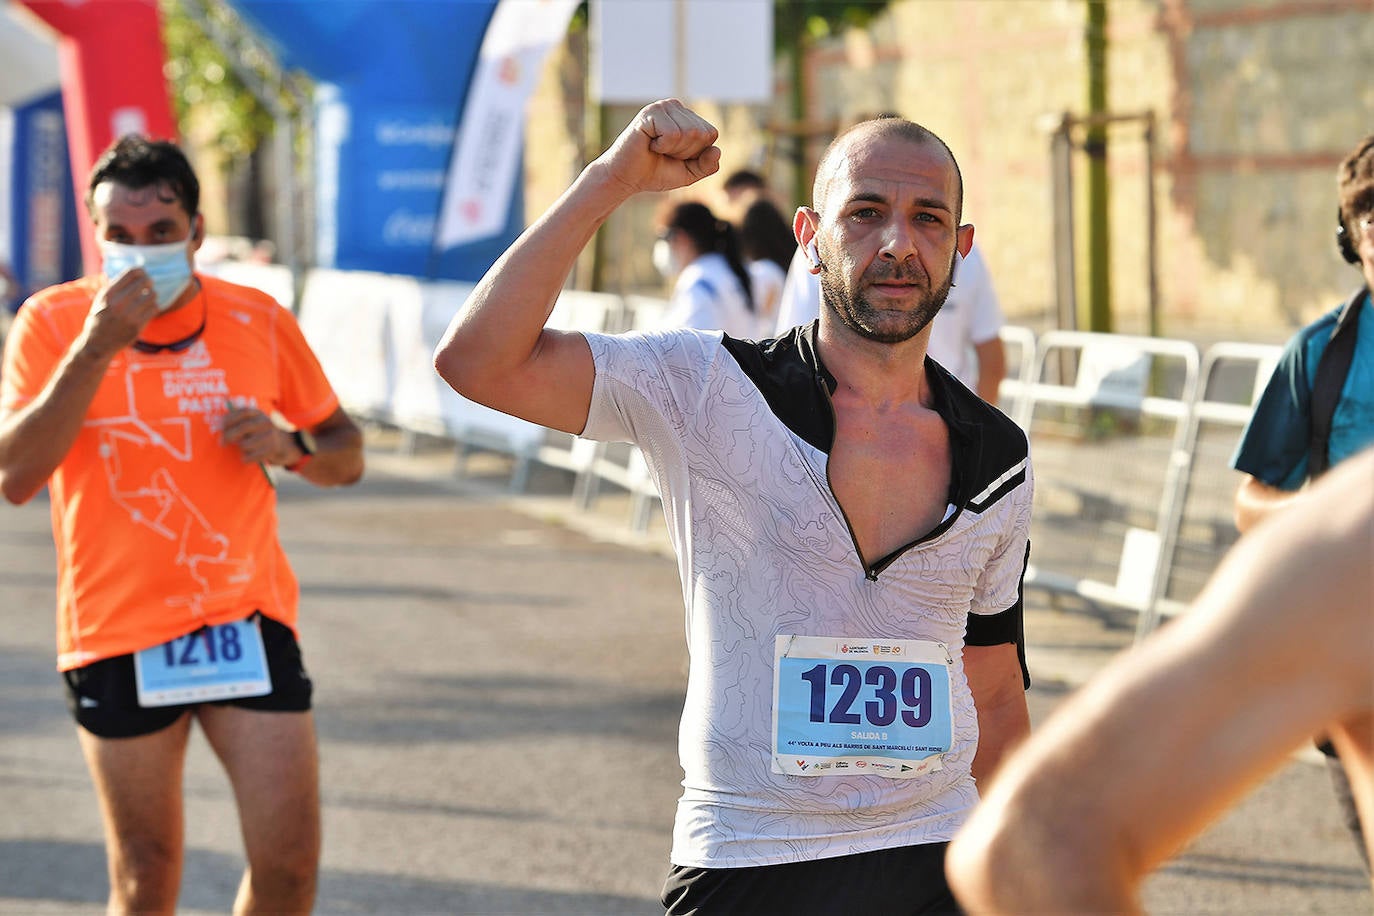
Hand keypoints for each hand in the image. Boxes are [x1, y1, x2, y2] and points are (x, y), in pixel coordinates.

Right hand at [81, 268, 159, 358]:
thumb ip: (116, 286)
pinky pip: (154, 309)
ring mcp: (129, 316)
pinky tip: (148, 307)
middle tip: (148, 283)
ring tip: (148, 296)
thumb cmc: (100, 318)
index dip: (140, 270)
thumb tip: (136, 271)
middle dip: (148, 281)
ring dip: (152, 294)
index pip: (131, 273)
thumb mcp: (101, 299)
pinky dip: (153, 306)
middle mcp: (118, 304)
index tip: (142, 272)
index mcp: (108, 294)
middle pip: (145, 282)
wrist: (97, 344)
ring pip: (152, 295)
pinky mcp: (138, 326)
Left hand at [221, 402, 295, 465]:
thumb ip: (238, 421)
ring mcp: (270, 436)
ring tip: (244, 448)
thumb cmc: (259, 433)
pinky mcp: (272, 450)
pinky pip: (251, 457)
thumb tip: (218, 425)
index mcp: (258, 413)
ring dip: (241, 448)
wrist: (284, 444)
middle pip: (243, 428)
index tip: (220, 427)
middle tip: (222, 443)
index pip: (242, 412)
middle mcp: (266, 422)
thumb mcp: (252, 422)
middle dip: (228, 436)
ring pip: (245, 445)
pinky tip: (246, 458)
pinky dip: (246, 459)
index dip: (229, 419)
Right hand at [595, 99, 720, 195]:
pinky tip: (649, 143)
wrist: (626, 178)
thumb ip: (707, 165)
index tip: (675, 156)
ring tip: (656, 148)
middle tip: (663, 153)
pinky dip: (662, 146)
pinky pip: (673, 134)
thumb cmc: (655, 172)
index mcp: (687, 116)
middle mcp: (676, 106)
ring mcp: (663, 106)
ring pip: (689, 133)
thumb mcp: (688, 173)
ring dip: (672, 150)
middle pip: (701, 133)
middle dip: (685, 152)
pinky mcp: (650, 112)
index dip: (696, 153)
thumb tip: (717, 151)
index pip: (711, 134)